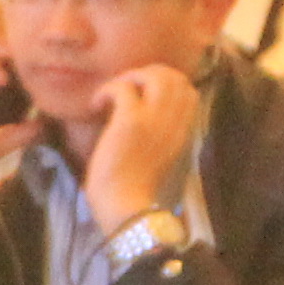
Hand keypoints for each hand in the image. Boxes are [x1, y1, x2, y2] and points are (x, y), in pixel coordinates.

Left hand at [79, 63, 202, 236]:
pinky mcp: (131, 122)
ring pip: (153, 75)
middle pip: (174, 76)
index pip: (188, 90)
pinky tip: (95, 107)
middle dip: (146, 73)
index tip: (140, 94)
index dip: (164, 83)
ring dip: (127, 78)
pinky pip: (122, 88)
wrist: (129, 211)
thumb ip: (159, 138)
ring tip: (110, 96)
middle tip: (123, 89)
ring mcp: (156, 120)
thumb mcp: (159, 161)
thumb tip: (137, 118)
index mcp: (186, 132)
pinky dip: (106, 90)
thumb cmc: (136, 193)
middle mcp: (177, 122)